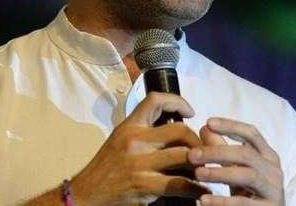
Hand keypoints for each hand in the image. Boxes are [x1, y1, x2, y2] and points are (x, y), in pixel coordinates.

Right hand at [69, 92, 209, 204]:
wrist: (85, 194)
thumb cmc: (106, 168)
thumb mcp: (120, 140)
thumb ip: (143, 132)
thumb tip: (175, 130)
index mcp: (129, 127)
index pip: (155, 101)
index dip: (178, 101)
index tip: (190, 112)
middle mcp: (135, 141)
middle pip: (180, 130)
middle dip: (198, 141)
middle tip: (205, 150)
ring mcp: (140, 163)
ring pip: (185, 156)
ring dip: (202, 164)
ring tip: (209, 170)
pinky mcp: (144, 186)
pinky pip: (180, 184)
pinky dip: (197, 188)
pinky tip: (202, 190)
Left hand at [189, 118, 284, 204]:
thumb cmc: (248, 192)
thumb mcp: (235, 169)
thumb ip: (222, 149)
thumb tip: (205, 128)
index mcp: (268, 156)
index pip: (251, 133)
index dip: (231, 125)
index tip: (208, 122)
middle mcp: (274, 171)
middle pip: (246, 153)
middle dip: (217, 152)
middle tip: (192, 155)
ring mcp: (274, 191)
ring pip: (247, 175)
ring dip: (220, 173)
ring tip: (198, 173)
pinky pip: (244, 203)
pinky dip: (223, 201)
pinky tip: (204, 200)